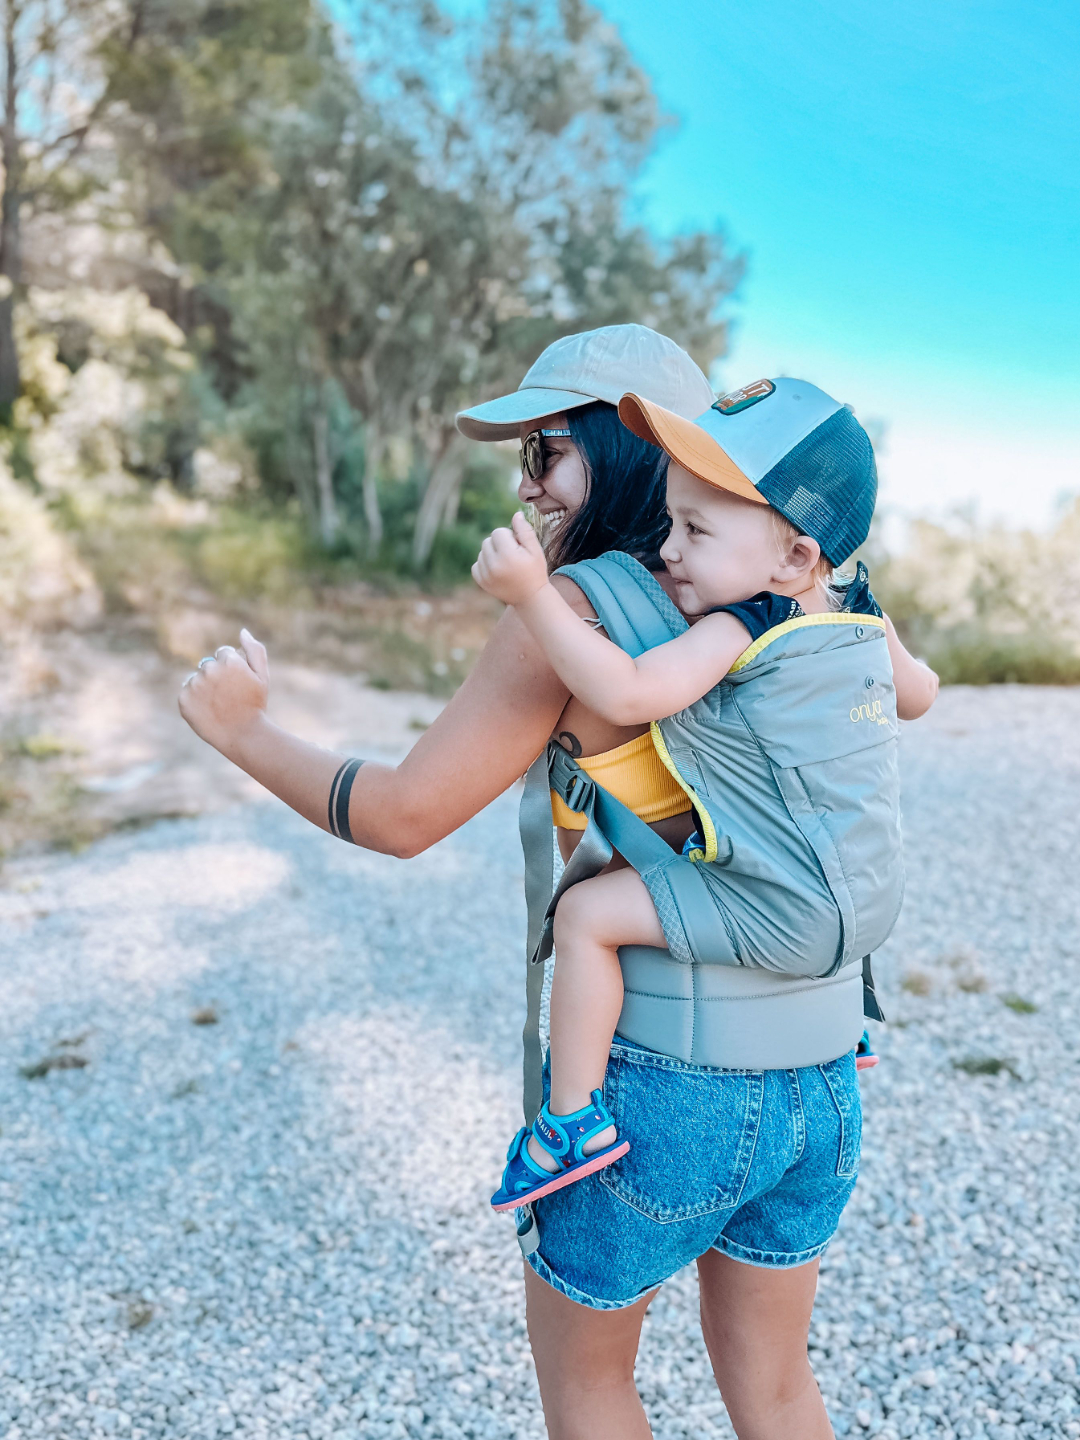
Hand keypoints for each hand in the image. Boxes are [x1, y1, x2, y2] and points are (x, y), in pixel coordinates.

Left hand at [178, 628, 269, 755]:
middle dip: (217, 677)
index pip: (223, 654)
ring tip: (218, 705)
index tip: (238, 685)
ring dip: (205, 687)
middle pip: (209, 665)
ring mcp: (194, 685)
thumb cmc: (255, 705)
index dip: (232, 669)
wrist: (242, 735)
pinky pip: (187, 693)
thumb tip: (242, 631)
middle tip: (229, 696)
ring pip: (197, 679)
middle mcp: (209, 669)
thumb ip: (255, 650)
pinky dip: (195, 700)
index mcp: (229, 660)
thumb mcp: (262, 676)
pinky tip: (208, 710)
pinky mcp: (184, 700)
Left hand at [471, 511, 549, 605]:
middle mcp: (494, 565)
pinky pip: (476, 564)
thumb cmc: (535, 571)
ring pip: (482, 552)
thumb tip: (516, 514)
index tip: (518, 547)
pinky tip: (497, 570)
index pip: (498, 532)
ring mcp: (486, 575)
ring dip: (492, 554)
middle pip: (487, 541)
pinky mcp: (482, 582)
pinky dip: (485, 565)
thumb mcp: (535, 550)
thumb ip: (525, 531)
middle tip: (513, 555)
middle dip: (499, 544)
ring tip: (506, 564)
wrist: (531, 597)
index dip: (509, 536)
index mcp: (508, 555)